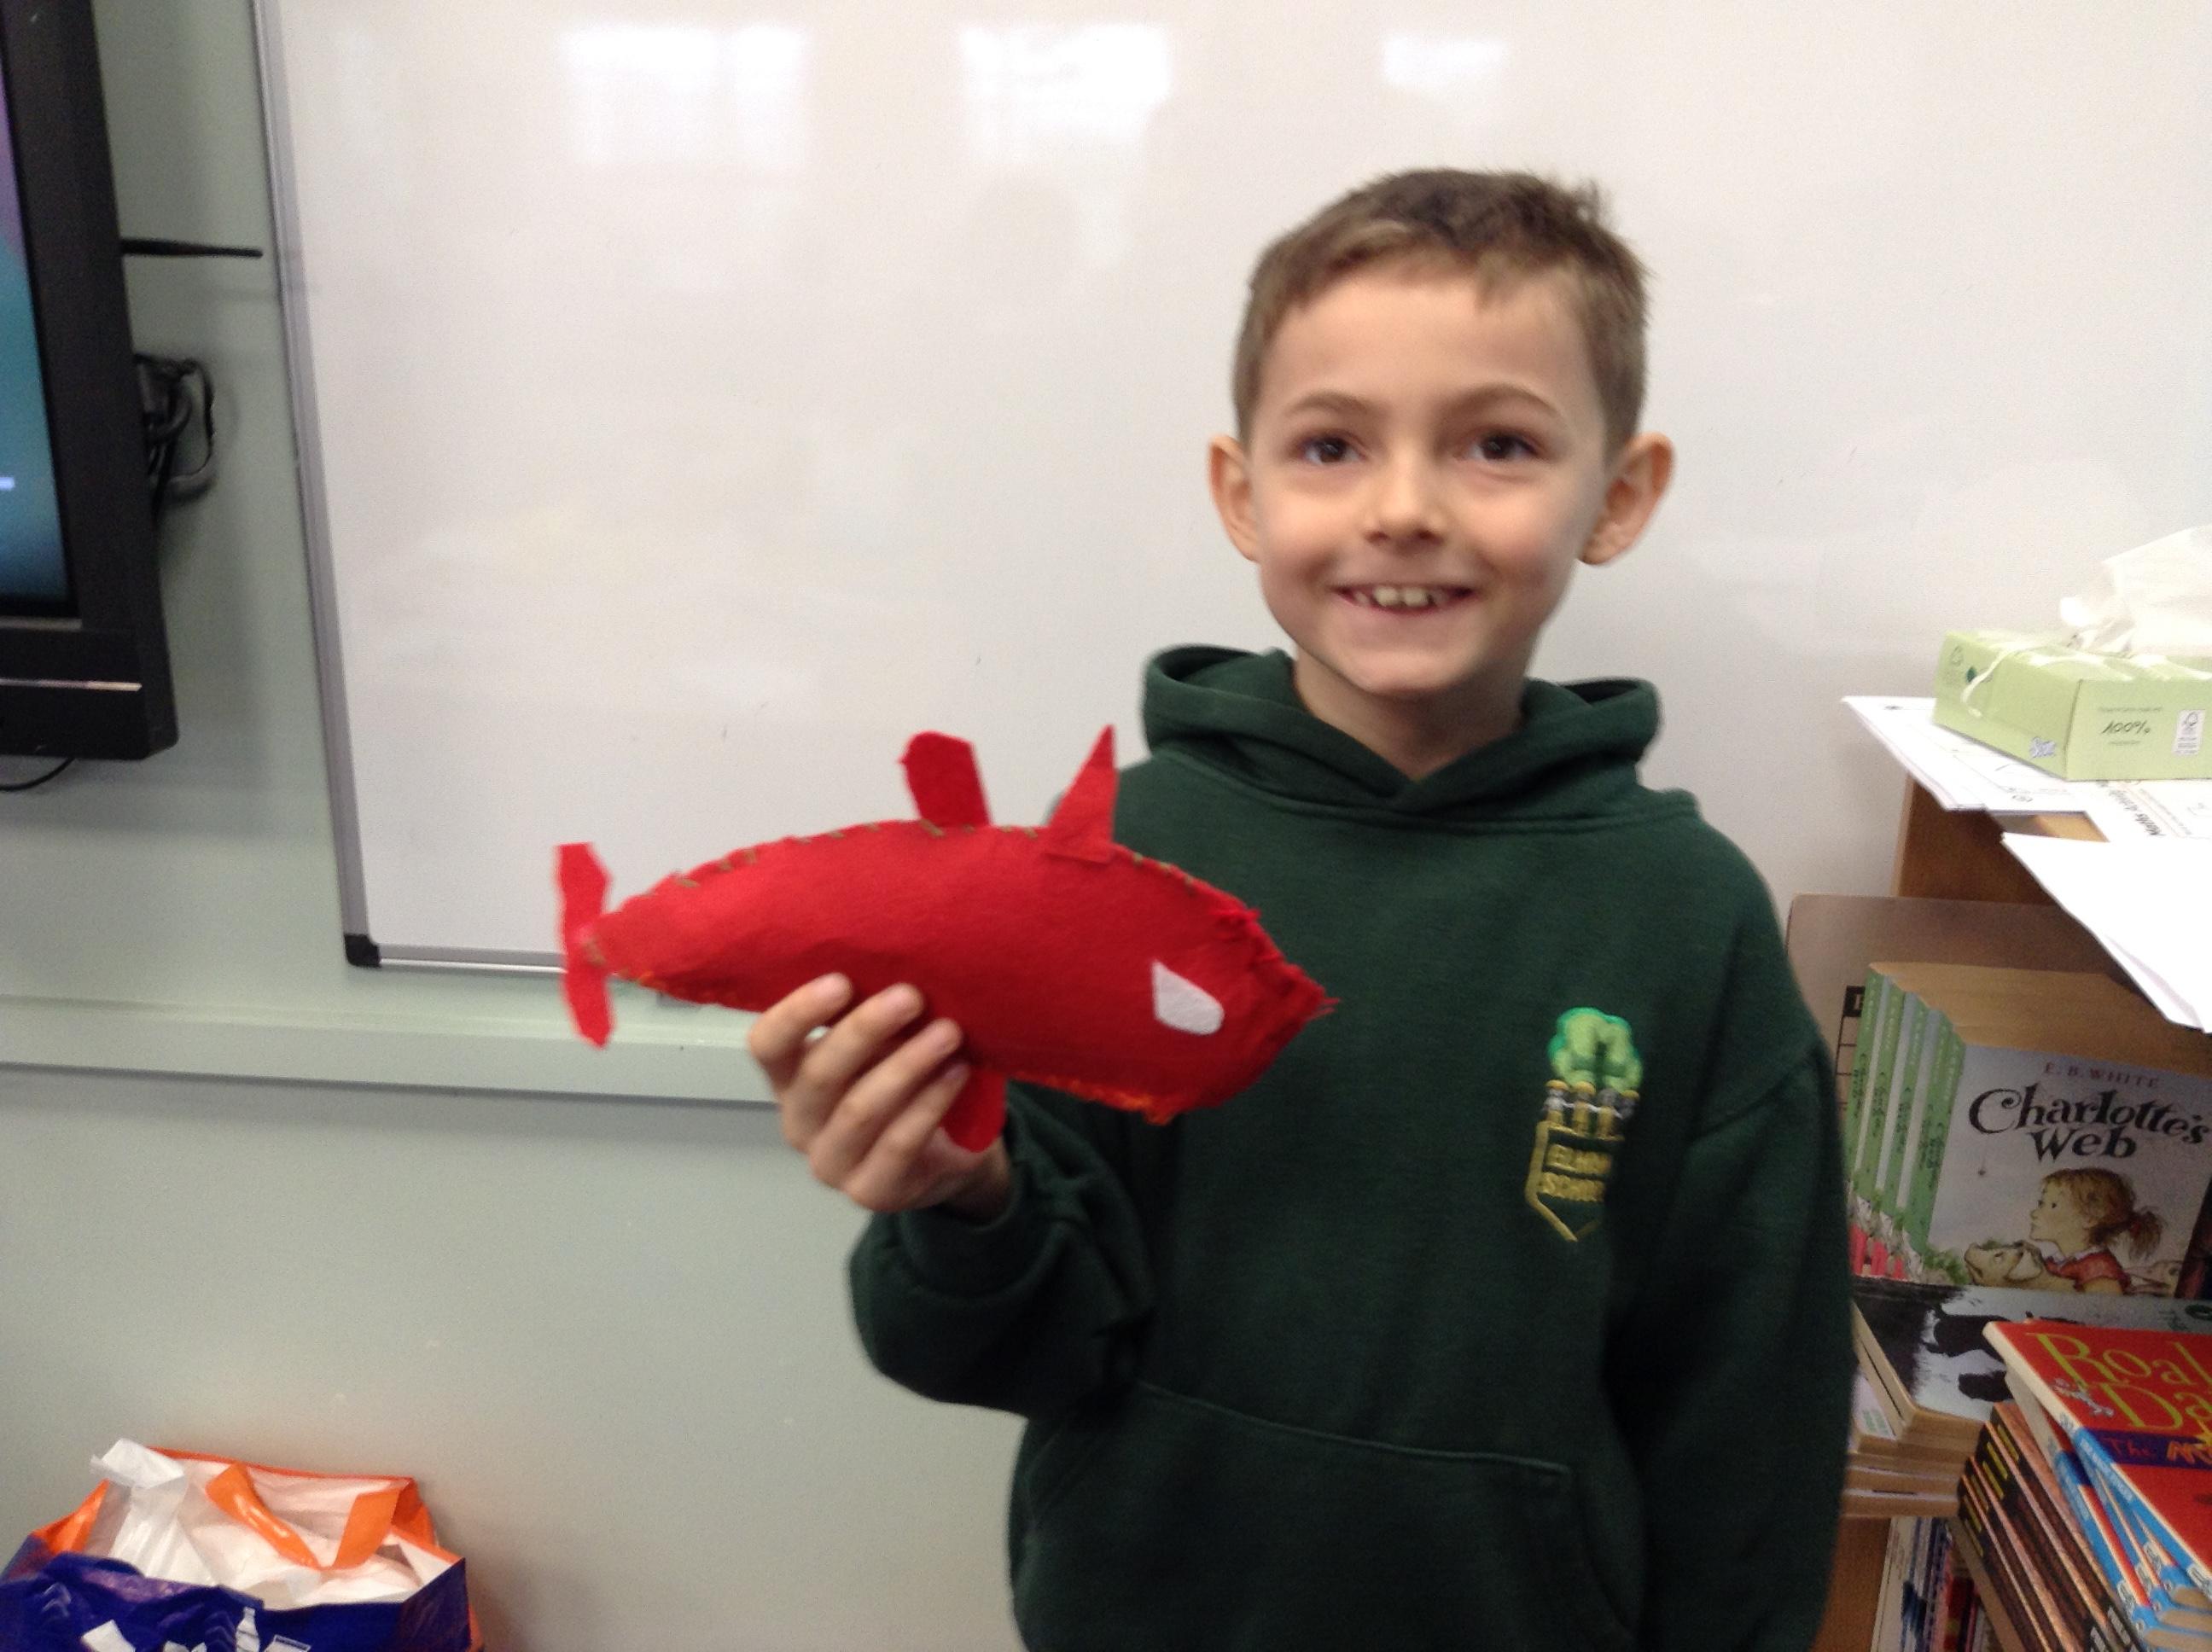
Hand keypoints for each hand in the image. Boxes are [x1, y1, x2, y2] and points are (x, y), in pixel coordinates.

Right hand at [749, 975, 1011, 1218]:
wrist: (947, 1153)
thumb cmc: (904, 1082)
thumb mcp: (883, 1045)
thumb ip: (874, 1015)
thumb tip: (897, 957)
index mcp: (789, 1079)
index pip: (767, 1045)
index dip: (796, 1013)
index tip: (841, 981)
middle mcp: (800, 1122)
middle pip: (819, 1074)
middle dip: (865, 1030)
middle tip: (911, 995)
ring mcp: (831, 1163)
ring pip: (861, 1109)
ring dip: (908, 1064)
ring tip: (948, 1032)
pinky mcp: (870, 1192)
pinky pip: (898, 1143)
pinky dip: (930, 1103)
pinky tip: (957, 1072)